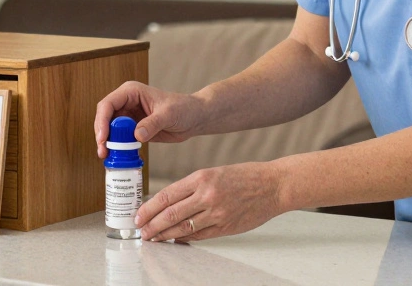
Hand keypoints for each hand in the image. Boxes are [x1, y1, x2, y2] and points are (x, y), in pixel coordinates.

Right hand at [94, 82, 204, 158]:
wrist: (194, 118)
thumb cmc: (184, 108)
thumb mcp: (169, 114)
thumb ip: (153, 123)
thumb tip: (136, 135)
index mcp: (131, 92)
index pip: (108, 104)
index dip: (102, 121)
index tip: (103, 138)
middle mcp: (126, 102)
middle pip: (105, 118)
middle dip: (102, 135)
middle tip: (103, 152)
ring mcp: (129, 116)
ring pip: (110, 130)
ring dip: (108, 144)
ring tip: (107, 157)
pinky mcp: (133, 129)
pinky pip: (120, 139)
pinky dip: (118, 148)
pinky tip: (119, 158)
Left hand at [137, 162, 284, 241]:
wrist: (272, 185)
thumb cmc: (244, 176)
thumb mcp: (214, 172)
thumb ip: (192, 187)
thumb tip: (169, 202)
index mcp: (201, 178)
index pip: (166, 196)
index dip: (149, 209)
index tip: (139, 216)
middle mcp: (207, 196)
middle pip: (171, 214)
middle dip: (152, 225)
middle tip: (142, 231)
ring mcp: (217, 214)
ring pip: (182, 228)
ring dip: (165, 235)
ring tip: (154, 238)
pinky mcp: (226, 227)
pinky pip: (199, 236)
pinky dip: (185, 238)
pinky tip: (176, 239)